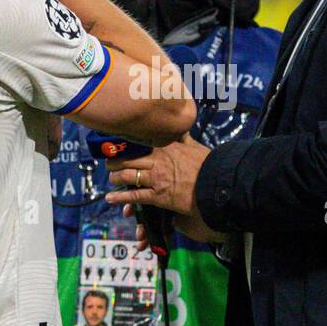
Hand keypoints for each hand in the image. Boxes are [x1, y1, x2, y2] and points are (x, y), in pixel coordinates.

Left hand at [105, 136, 224, 242]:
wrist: (216, 184)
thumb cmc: (208, 165)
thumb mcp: (195, 146)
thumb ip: (184, 137)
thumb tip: (181, 127)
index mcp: (165, 147)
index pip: (138, 143)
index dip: (124, 145)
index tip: (117, 145)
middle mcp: (157, 160)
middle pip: (127, 158)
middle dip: (115, 162)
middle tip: (110, 164)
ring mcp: (156, 178)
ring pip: (127, 175)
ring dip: (116, 178)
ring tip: (112, 180)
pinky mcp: (158, 195)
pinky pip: (134, 195)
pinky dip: (120, 198)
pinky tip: (111, 198)